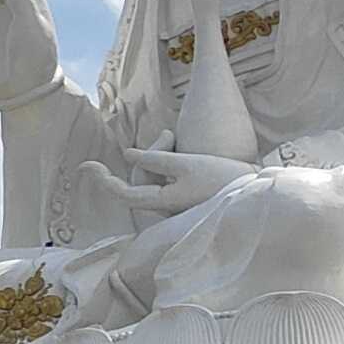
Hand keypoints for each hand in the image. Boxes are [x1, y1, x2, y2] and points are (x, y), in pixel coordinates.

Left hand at [113, 145, 255, 216]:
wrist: (257, 195)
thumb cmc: (224, 179)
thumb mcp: (188, 164)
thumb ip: (156, 159)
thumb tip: (128, 155)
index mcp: (164, 203)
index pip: (125, 194)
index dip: (104, 181)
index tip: (86, 166)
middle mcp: (165, 209)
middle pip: (140, 179)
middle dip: (148, 153)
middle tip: (168, 135)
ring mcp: (173, 206)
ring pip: (152, 178)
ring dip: (158, 155)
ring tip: (174, 138)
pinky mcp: (182, 200)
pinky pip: (163, 180)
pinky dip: (165, 162)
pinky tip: (176, 146)